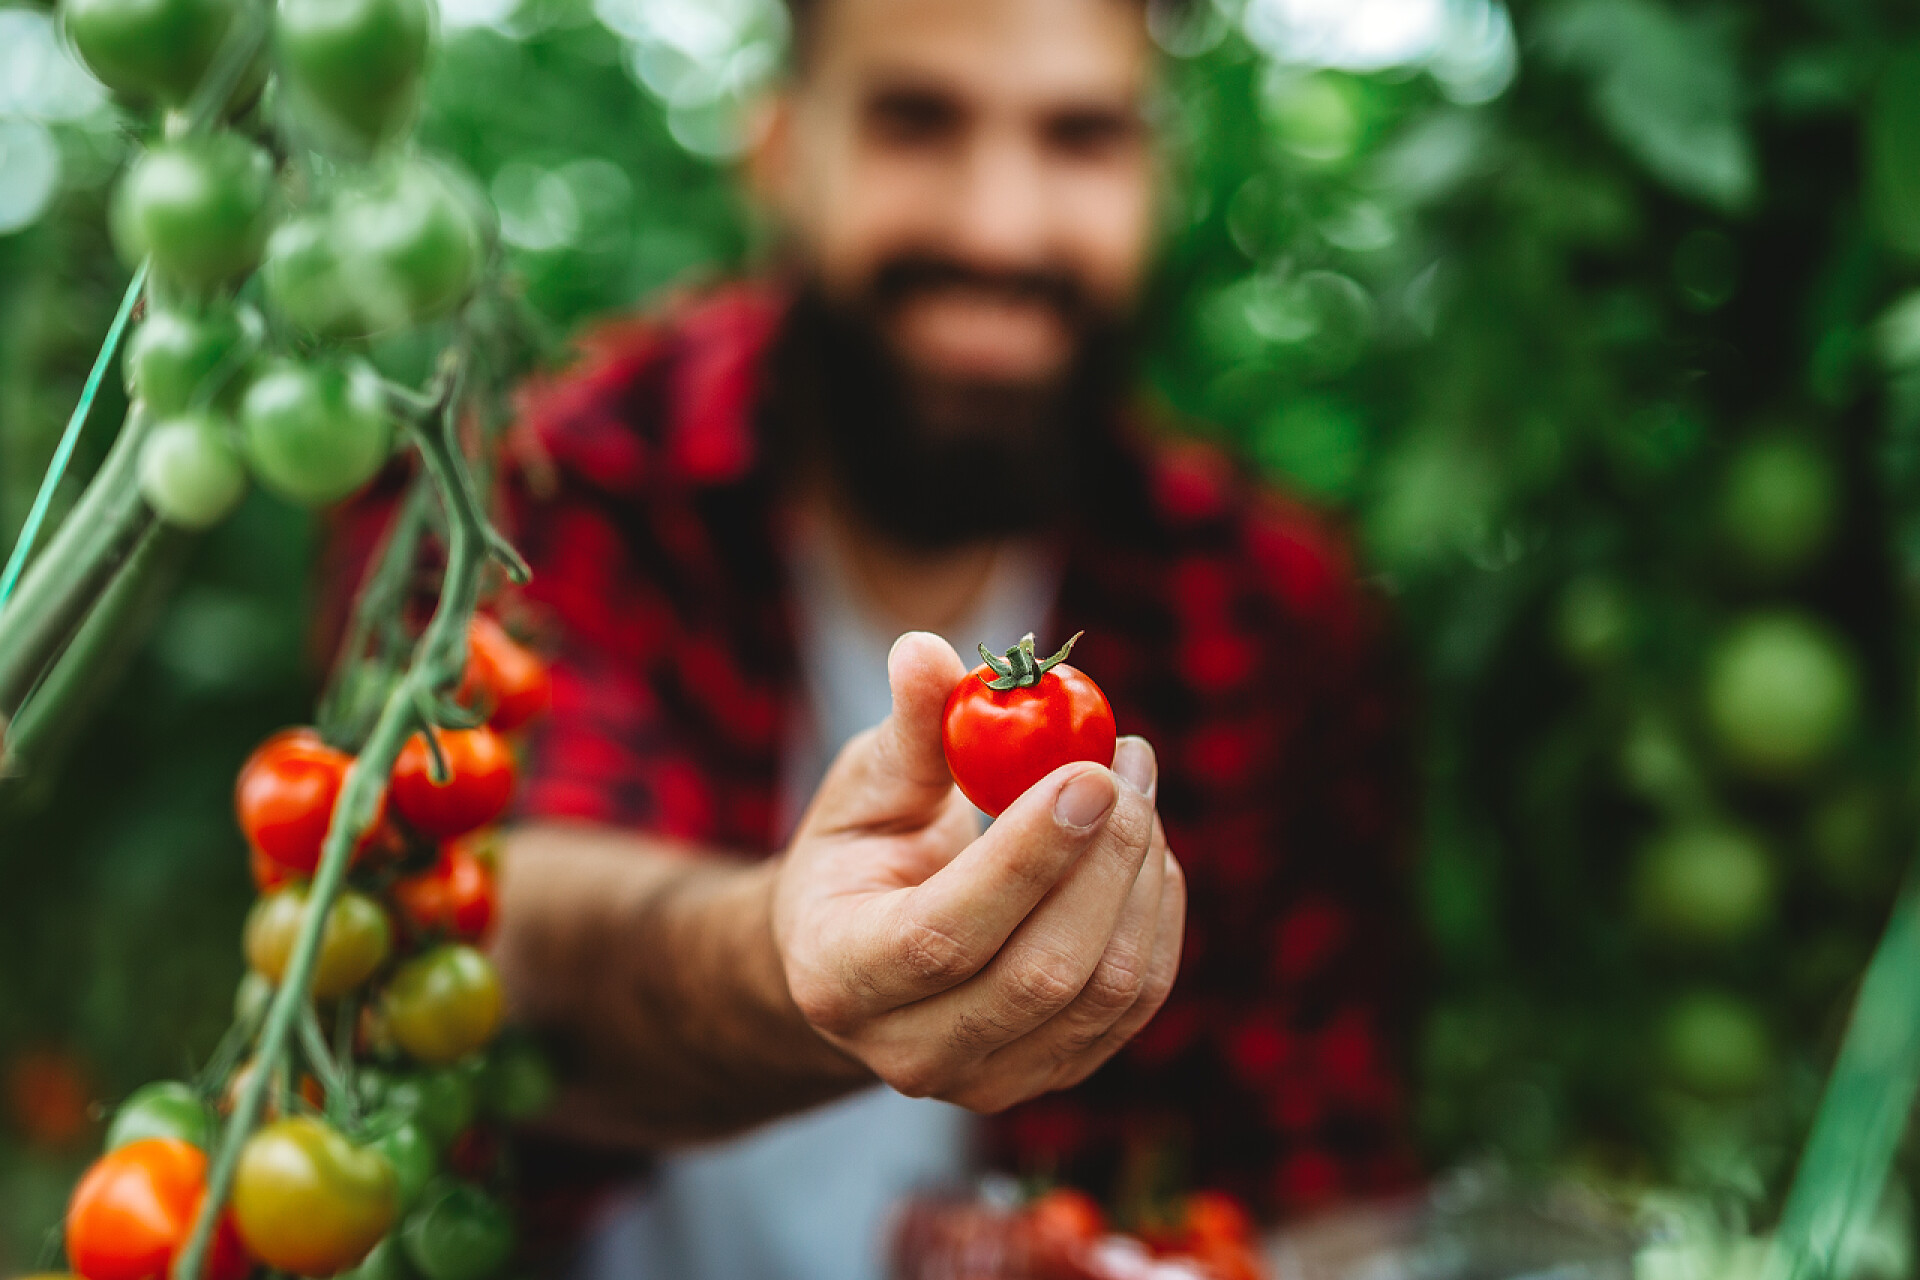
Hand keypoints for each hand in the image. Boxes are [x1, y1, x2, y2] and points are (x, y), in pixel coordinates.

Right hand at [770, 631, 1184, 1112]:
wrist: (862, 960)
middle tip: (1127, 760)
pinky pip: (1138, 999)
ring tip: (1135, 784)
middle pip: (1043, 974)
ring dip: (1142, 874)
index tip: (1089, 770)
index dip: (1028, 856)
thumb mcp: (864, 788)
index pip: (945, 935)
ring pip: (1106, 989)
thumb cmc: (859, 854)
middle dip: (1105, 857)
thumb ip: (907, 731)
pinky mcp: (1056, 1073)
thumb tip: (926, 650)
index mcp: (840, 976)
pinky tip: (1142, 846)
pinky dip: (1155, 911)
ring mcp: (989, 1081)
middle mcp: (910, 1053)